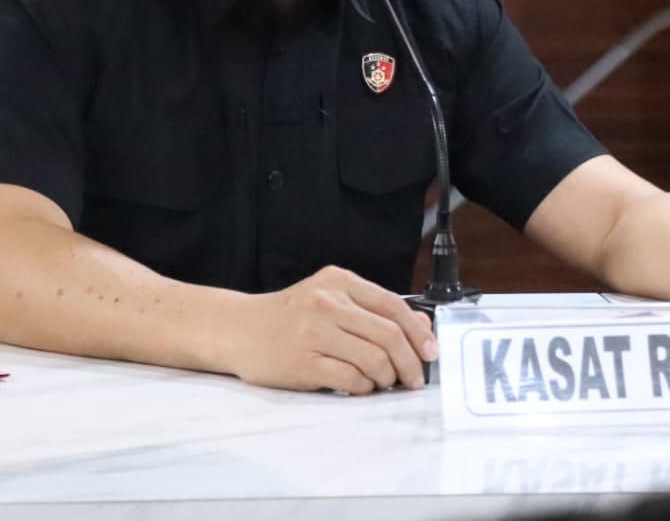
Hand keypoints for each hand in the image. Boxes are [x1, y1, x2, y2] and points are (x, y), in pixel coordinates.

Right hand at [225, 266, 438, 394]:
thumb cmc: (289, 317)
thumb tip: (421, 326)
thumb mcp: (331, 299)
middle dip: (409, 362)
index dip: (418, 333)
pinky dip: (364, 387)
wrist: (239, 329)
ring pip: (373, 360)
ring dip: (387, 378)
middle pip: (388, 336)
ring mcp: (314, 333)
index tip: (431, 352)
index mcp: (339, 281)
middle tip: (414, 378)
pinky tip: (360, 386)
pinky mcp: (303, 363)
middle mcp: (327, 303)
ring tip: (383, 382)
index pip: (393, 306)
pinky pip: (351, 380)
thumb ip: (373, 310)